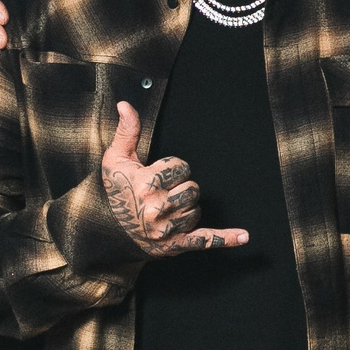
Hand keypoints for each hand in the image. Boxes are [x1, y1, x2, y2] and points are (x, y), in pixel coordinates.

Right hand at [101, 102, 248, 255]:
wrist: (105, 231)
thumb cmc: (114, 191)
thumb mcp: (115, 159)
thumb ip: (127, 131)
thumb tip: (125, 104)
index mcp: (146, 184)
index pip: (180, 167)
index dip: (171, 168)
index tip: (157, 175)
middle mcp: (157, 208)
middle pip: (192, 188)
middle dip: (180, 187)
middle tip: (162, 192)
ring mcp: (168, 228)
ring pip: (196, 210)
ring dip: (186, 207)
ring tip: (166, 209)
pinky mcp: (175, 245)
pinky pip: (205, 240)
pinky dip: (226, 239)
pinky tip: (244, 236)